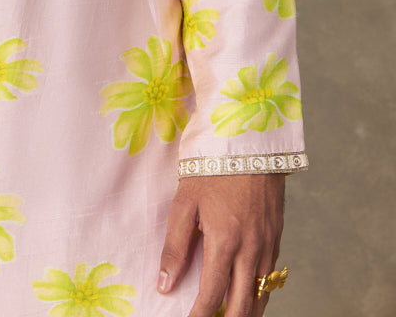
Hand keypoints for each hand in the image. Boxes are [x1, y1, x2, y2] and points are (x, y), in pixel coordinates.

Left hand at [157, 174, 285, 316]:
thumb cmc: (211, 168)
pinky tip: (249, 297)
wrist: (248, 142)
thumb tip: (165, 284)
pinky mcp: (277, 236)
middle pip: (242, 305)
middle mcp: (250, 250)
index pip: (212, 295)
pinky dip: (260, 293)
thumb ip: (175, 247)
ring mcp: (267, 245)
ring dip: (247, 313)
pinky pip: (271, 277)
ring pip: (261, 295)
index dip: (199, 316)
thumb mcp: (184, 203)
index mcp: (224, 242)